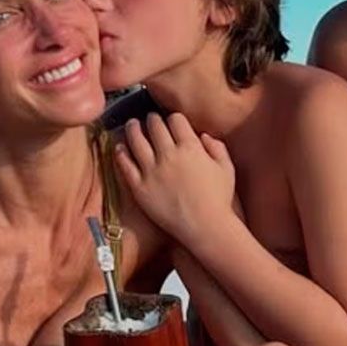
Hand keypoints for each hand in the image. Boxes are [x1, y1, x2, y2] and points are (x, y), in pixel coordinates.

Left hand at [114, 113, 235, 243]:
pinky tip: (120, 148)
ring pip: (136, 140)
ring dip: (133, 129)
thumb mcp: (226, 168)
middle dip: (152, 119)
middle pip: (155, 126)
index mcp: (191, 147)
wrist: (205, 227)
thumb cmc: (219, 199)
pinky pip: (126, 165)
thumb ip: (217, 148)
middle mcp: (169, 155)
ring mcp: (152, 171)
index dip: (173, 118)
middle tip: (150, 119)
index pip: (176, 120)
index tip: (172, 121)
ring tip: (131, 125)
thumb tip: (204, 135)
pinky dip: (121, 153)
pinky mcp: (140, 187)